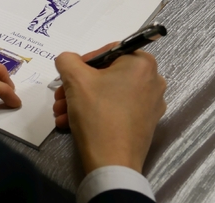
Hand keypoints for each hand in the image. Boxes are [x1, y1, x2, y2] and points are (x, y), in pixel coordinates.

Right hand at [53, 44, 166, 173]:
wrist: (112, 164)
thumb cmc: (98, 114)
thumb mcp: (75, 79)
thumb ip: (67, 59)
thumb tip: (68, 60)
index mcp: (142, 63)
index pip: (107, 51)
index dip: (82, 62)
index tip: (67, 77)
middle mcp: (153, 80)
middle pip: (106, 74)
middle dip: (78, 85)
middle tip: (60, 96)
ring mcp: (152, 103)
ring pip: (108, 92)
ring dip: (81, 99)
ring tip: (61, 113)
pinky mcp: (146, 123)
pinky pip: (116, 108)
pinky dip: (95, 111)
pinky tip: (72, 122)